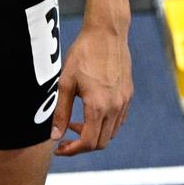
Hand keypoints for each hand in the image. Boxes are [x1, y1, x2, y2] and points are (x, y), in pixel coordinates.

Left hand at [53, 24, 131, 155]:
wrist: (107, 34)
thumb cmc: (83, 54)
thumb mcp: (65, 83)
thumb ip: (60, 111)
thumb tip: (55, 135)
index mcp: (99, 106)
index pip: (89, 142)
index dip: (73, 150)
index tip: (59, 148)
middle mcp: (115, 108)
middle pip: (101, 142)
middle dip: (82, 145)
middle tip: (64, 138)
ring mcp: (124, 102)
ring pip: (111, 133)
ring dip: (93, 135)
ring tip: (74, 123)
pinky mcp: (128, 95)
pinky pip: (119, 121)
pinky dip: (104, 125)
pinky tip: (90, 114)